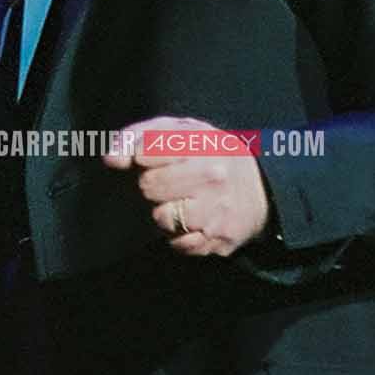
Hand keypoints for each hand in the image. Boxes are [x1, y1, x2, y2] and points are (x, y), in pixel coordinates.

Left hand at [103, 115, 269, 256]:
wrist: (262, 187)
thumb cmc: (208, 153)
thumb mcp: (177, 130)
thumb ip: (136, 137)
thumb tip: (111, 159)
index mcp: (200, 145)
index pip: (145, 153)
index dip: (143, 156)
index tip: (155, 157)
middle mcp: (212, 178)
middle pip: (149, 187)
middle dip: (153, 184)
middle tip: (171, 180)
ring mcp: (217, 211)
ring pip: (161, 218)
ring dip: (164, 211)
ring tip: (181, 200)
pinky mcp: (219, 240)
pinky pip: (178, 244)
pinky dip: (177, 235)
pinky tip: (191, 220)